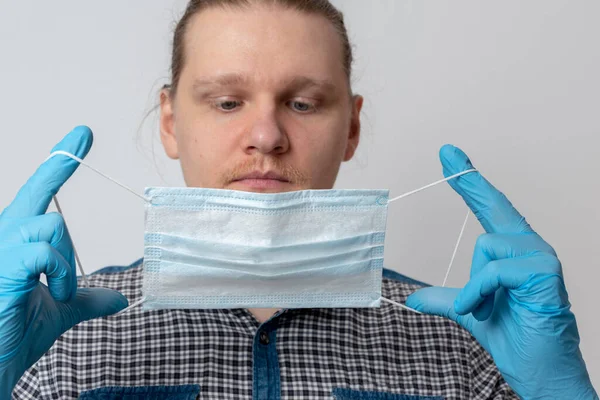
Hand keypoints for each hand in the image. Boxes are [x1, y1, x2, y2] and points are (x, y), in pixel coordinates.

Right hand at [0, 126, 127, 396]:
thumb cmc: (13, 336)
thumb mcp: (60, 312)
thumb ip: (85, 299)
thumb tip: (118, 298)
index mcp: (16, 242)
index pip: (38, 194)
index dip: (58, 163)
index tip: (81, 135)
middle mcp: (3, 238)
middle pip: (42, 198)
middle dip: (62, 185)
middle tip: (78, 168)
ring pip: (51, 225)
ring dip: (65, 263)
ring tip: (57, 292)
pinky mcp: (2, 269)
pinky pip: (43, 252)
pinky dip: (59, 274)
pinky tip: (53, 295)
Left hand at [406, 145, 597, 399]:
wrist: (541, 373)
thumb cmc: (516, 339)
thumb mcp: (469, 312)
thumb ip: (446, 299)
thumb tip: (413, 297)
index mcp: (513, 253)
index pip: (490, 210)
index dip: (471, 183)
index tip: (452, 157)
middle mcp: (530, 248)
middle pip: (493, 207)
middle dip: (469, 180)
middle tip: (446, 150)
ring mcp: (540, 258)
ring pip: (487, 245)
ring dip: (474, 285)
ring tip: (482, 308)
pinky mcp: (543, 273)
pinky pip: (494, 270)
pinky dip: (478, 293)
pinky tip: (481, 309)